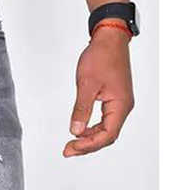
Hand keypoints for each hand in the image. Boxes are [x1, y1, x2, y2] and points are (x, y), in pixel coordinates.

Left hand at [64, 23, 133, 156]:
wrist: (109, 39)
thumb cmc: (101, 56)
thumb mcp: (86, 84)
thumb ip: (81, 109)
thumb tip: (75, 131)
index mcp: (120, 105)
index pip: (107, 135)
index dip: (89, 145)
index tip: (71, 147)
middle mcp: (123, 107)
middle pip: (107, 136)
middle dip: (87, 145)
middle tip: (67, 150)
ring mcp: (119, 104)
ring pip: (105, 130)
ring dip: (88, 138)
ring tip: (71, 143)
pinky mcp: (113, 100)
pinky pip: (104, 121)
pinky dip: (91, 129)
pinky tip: (79, 131)